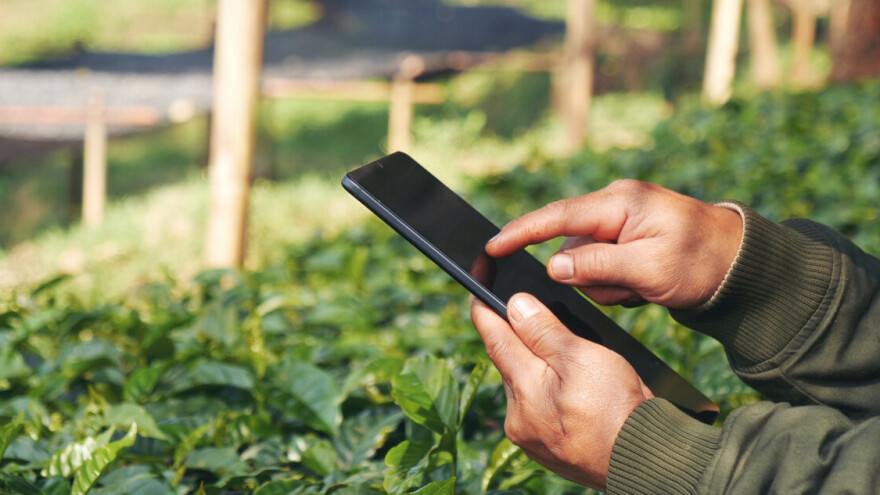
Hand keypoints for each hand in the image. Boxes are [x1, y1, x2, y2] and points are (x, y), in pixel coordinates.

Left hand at [471, 293, 652, 490]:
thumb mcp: (582, 358)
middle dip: (515, 335)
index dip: (483, 307)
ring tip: (561, 354)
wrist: (642, 460)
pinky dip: (545, 391)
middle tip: (529, 310)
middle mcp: (518, 414)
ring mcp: (529, 435)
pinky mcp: (544, 448)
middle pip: (506, 360)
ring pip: (522, 385)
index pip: (492, 336)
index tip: (475, 284)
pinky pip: (536, 408)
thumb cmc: (617, 410)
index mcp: (524, 387)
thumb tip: (514, 305)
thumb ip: (544, 331)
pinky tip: (567, 387)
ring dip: (533, 366)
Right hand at [486, 180, 742, 308]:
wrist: (740, 267)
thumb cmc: (701, 262)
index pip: (557, 216)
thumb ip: (597, 266)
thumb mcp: (649, 269)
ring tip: (645, 286)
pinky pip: (602, 269)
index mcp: (619, 203)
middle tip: (632, 287)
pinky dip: (618, 284)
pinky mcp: (624, 240)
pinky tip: (644, 285)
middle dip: (592, 276)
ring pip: (585, 263)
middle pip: (572, 246)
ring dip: (608, 284)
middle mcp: (614, 206)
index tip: (492, 247)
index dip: (521, 232)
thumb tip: (553, 265)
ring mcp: (619, 223)